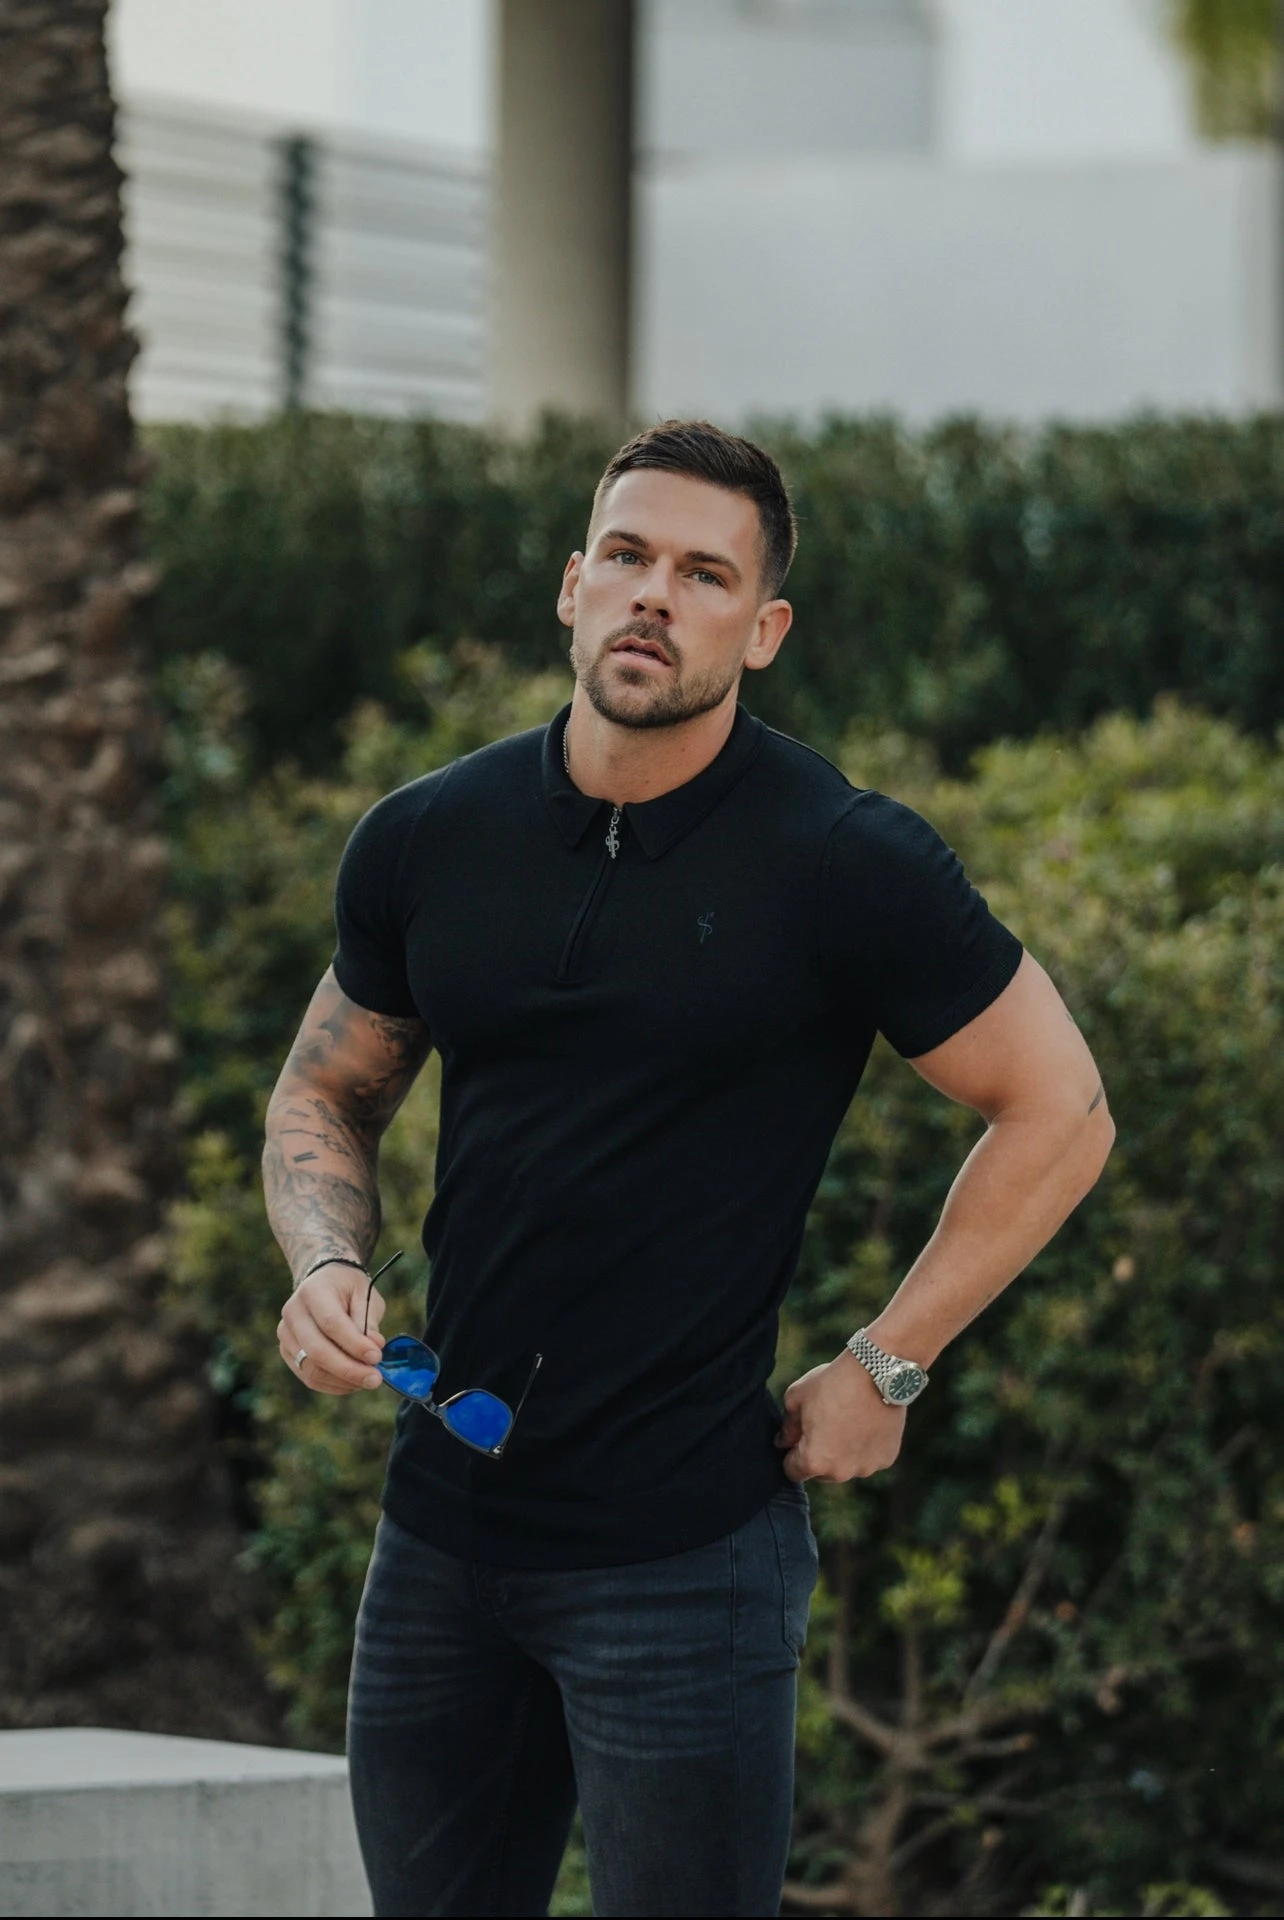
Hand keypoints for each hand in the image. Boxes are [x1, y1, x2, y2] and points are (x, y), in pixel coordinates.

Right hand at [277, 1263, 386, 1395]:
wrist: (322, 1283)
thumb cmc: (347, 1289)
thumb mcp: (364, 1294)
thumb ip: (368, 1321)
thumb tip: (375, 1348)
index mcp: (312, 1291)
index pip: (331, 1323)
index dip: (354, 1344)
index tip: (377, 1357)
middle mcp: (293, 1313)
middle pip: (317, 1351)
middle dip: (349, 1370)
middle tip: (375, 1379)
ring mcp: (286, 1334)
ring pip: (312, 1370)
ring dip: (343, 1381)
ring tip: (367, 1380)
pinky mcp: (287, 1352)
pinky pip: (308, 1377)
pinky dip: (333, 1385)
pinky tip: (353, 1383)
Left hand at [775, 1349, 906, 1483]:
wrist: (876, 1370)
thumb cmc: (832, 1382)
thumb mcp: (796, 1397)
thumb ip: (787, 1426)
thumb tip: (784, 1443)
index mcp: (814, 1461)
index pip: (792, 1471)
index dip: (791, 1453)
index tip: (799, 1436)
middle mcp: (841, 1472)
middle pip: (821, 1472)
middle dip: (819, 1454)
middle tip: (825, 1423)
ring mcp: (866, 1467)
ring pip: (847, 1466)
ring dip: (844, 1452)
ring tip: (848, 1420)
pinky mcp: (887, 1459)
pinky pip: (869, 1458)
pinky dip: (866, 1447)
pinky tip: (867, 1422)